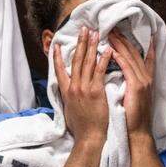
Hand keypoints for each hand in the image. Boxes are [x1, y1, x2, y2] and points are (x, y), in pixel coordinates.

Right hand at [54, 27, 112, 144]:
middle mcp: (73, 87)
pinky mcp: (96, 91)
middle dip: (80, 43)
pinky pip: (100, 71)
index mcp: (65, 92)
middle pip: (76, 61)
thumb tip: (68, 93)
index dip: (57, 56)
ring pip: (87, 62)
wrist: (89, 138)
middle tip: (84, 29)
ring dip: (91, 46)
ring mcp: (84, 88)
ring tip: (96, 33)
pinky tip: (108, 49)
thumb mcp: (69, 111)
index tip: (57, 44)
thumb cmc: (81, 128)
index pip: (59, 70)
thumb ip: (69, 99)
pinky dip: (104, 59)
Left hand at [108, 30, 155, 135]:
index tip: (139, 32)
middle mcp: (146, 78)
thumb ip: (129, 86)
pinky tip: (113, 51)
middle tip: (113, 27)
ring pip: (131, 58)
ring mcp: (143, 82)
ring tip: (110, 33)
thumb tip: (120, 77)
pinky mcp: (136, 87)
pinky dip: (120, 59)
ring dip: (120, 44)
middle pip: (135, 53)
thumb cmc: (131, 119)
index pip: (144, 58)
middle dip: (124, 40)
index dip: (142, 44)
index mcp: (145, 80)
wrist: (137, 133)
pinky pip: (127, 69)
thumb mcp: (132, 98)